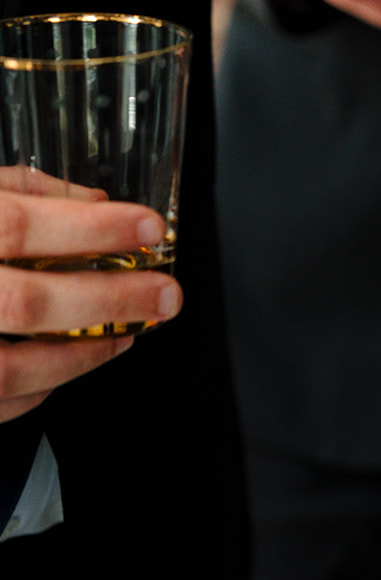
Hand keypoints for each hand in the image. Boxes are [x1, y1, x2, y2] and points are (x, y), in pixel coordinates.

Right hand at [0, 170, 180, 421]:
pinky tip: (68, 368)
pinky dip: (38, 390)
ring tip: (128, 334)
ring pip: (11, 369)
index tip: (149, 228)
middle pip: (26, 303)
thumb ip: (22, 189)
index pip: (18, 223)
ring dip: (83, 356)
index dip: (91, 228)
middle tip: (165, 295)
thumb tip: (96, 201)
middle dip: (109, 301)